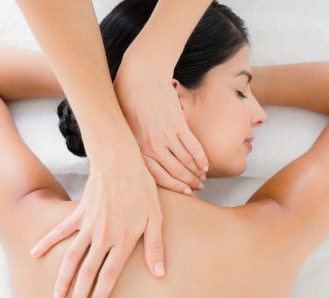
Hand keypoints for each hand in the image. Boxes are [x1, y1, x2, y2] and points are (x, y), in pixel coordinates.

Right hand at [29, 154, 164, 297]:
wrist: (120, 162)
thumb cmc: (142, 189)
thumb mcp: (156, 218)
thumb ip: (155, 247)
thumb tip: (159, 272)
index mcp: (122, 240)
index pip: (108, 275)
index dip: (100, 296)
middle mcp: (102, 237)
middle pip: (87, 272)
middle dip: (78, 296)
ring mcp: (87, 226)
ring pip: (71, 258)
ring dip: (62, 278)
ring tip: (55, 297)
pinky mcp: (78, 214)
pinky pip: (59, 232)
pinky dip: (46, 242)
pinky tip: (34, 254)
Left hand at [113, 57, 208, 194]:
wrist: (141, 76)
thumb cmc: (127, 99)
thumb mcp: (123, 126)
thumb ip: (132, 145)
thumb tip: (134, 160)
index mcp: (138, 148)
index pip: (159, 176)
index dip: (174, 186)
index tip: (185, 192)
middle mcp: (153, 145)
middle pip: (175, 171)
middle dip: (189, 182)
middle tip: (197, 188)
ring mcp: (167, 135)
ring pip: (186, 161)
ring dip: (196, 172)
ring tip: (202, 179)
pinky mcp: (179, 123)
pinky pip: (193, 145)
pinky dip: (201, 157)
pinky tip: (205, 165)